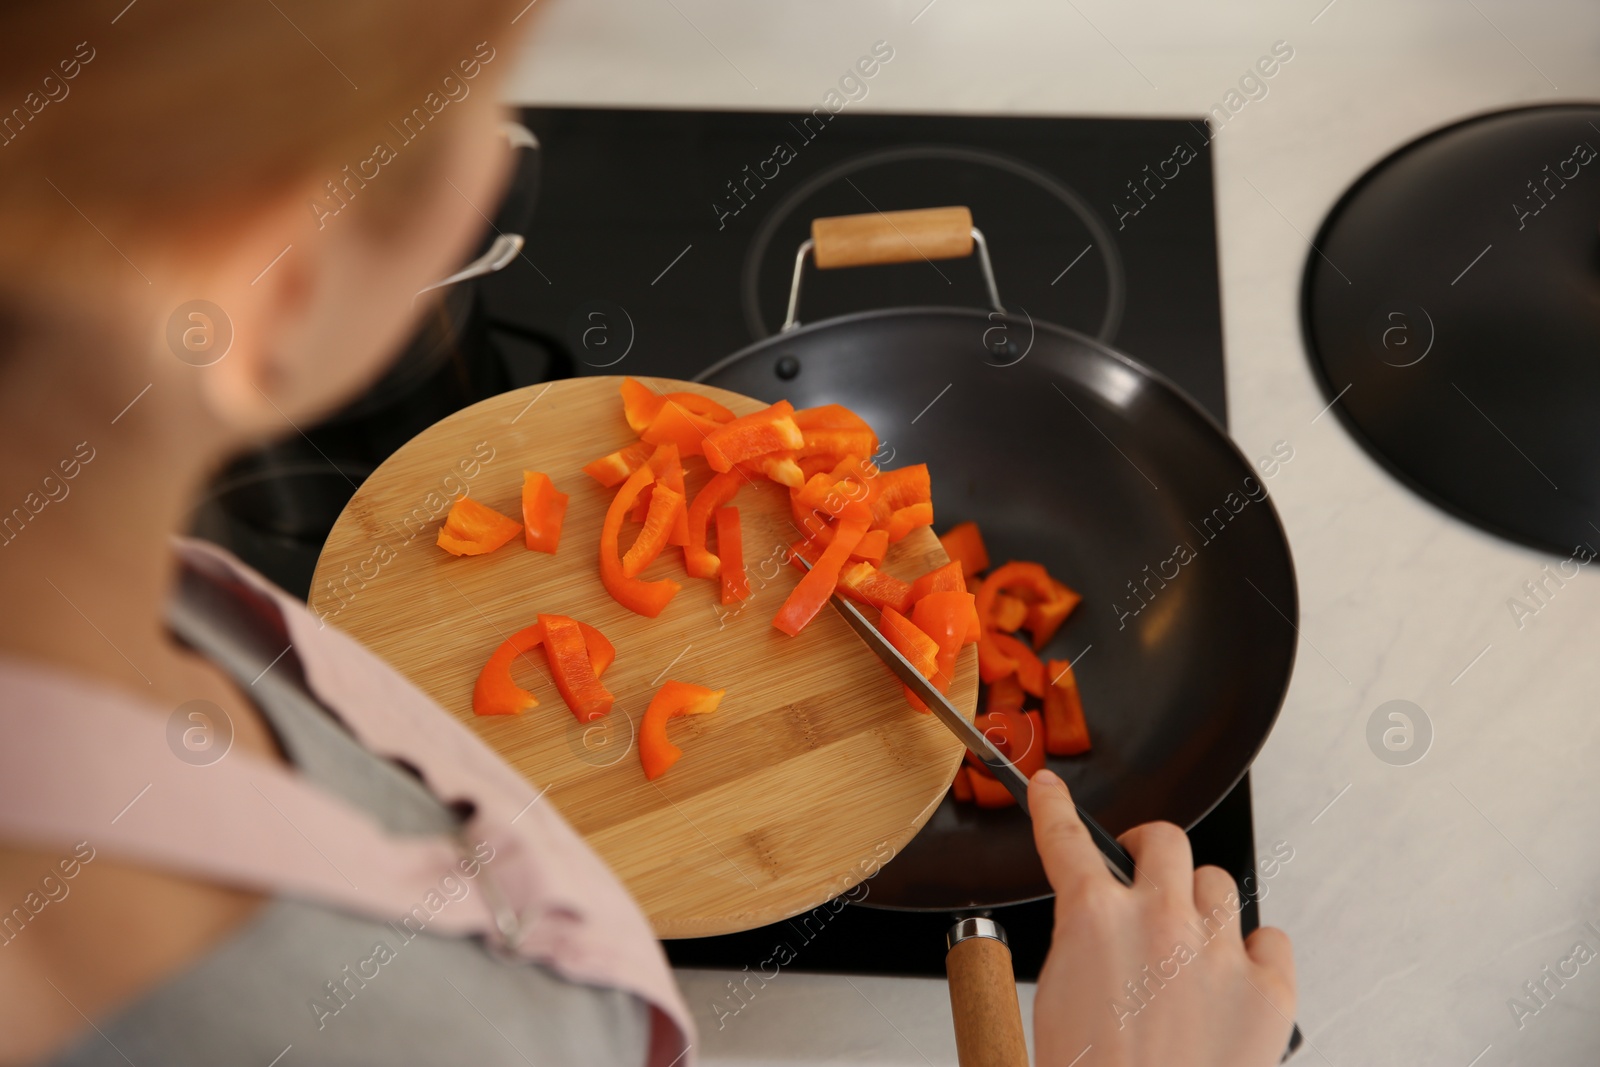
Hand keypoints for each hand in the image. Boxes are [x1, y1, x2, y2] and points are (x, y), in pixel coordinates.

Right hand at [1029, 769, 1294, 1065]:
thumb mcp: (1055, 999)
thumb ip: (1080, 944)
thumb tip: (1098, 927)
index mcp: (1093, 919)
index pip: (1067, 840)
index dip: (1054, 807)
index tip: (1050, 790)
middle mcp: (1160, 921)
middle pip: (1164, 842)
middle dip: (1147, 850)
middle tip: (1141, 869)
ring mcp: (1218, 952)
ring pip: (1217, 885)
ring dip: (1199, 905)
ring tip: (1187, 946)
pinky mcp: (1268, 991)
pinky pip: (1270, 939)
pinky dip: (1253, 952)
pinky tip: (1233, 977)